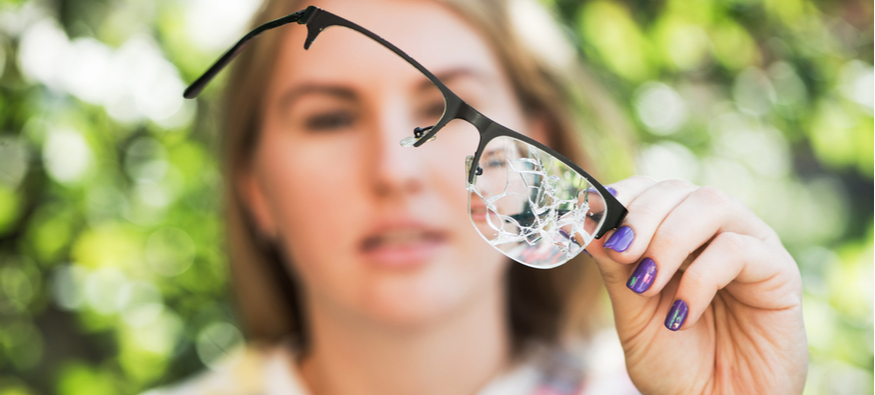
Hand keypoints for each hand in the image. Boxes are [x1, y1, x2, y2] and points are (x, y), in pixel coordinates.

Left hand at [586, 176, 807, 393]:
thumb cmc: (676, 363)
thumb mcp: (634, 313)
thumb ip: (616, 269)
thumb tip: (585, 224)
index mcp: (678, 234)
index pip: (652, 190)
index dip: (625, 195)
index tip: (595, 218)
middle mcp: (715, 231)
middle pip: (679, 190)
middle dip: (643, 217)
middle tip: (622, 252)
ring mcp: (749, 246)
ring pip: (711, 204)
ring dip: (670, 239)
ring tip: (648, 283)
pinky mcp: (778, 272)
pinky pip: (738, 249)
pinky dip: (701, 278)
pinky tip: (683, 314)